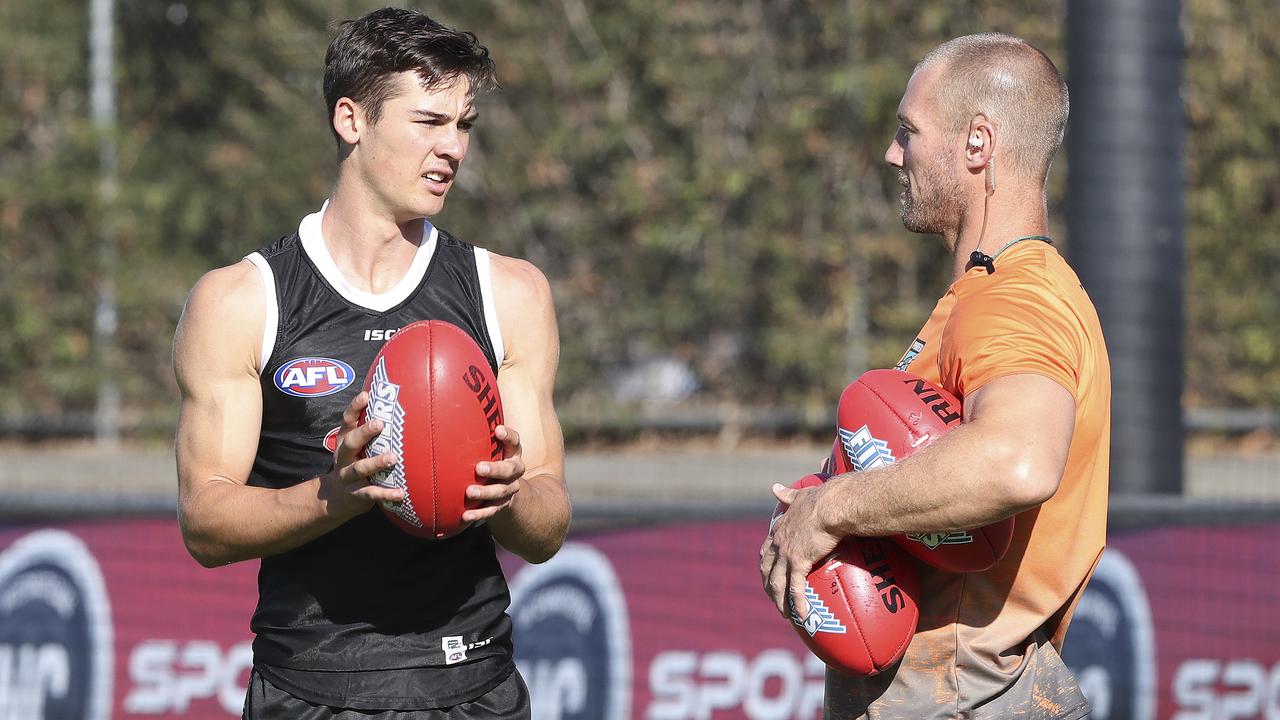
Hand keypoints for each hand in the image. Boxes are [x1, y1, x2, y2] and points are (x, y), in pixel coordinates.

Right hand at [319, 391, 404, 518]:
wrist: (335, 498)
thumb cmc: (354, 463)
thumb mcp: (356, 448)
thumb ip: (369, 432)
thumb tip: (396, 407)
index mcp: (345, 442)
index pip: (346, 422)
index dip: (354, 408)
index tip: (365, 395)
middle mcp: (343, 457)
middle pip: (350, 442)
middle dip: (364, 432)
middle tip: (379, 423)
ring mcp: (348, 477)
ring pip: (360, 468)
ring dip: (376, 462)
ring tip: (393, 458)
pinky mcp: (356, 495)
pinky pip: (371, 493)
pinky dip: (386, 494)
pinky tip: (401, 493)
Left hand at [465, 425, 525, 523]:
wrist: (512, 490)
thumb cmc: (491, 457)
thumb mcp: (489, 445)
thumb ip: (478, 431)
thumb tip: (451, 403)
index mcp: (513, 453)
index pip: (515, 442)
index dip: (508, 436)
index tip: (496, 430)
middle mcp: (515, 470)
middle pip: (510, 470)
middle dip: (495, 469)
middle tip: (479, 468)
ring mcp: (510, 489)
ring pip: (501, 491)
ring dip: (486, 492)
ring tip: (469, 492)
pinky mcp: (501, 505)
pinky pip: (492, 511)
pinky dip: (479, 514)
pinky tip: (465, 515)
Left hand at [759, 482, 841, 621]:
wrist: (831, 505)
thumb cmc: (820, 498)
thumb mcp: (799, 495)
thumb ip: (786, 494)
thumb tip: (774, 487)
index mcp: (779, 529)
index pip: (766, 550)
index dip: (765, 563)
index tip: (767, 573)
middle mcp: (778, 543)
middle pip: (767, 570)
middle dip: (768, 586)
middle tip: (774, 599)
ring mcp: (787, 554)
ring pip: (777, 583)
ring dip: (779, 601)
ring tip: (785, 615)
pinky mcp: (799, 562)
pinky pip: (796, 589)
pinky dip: (797, 604)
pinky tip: (802, 617)